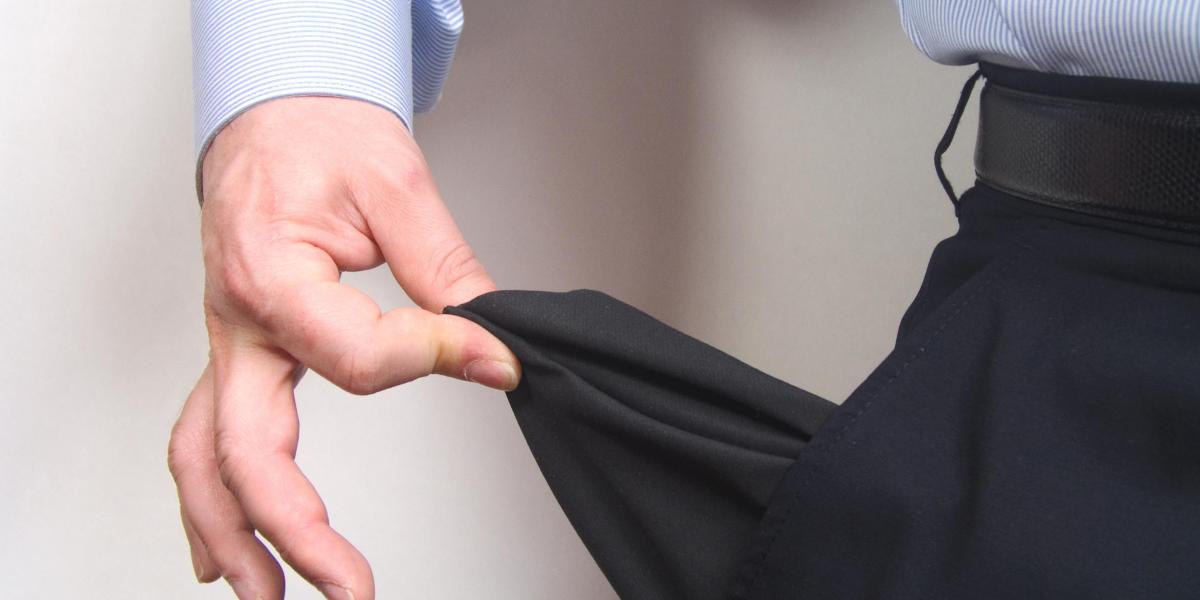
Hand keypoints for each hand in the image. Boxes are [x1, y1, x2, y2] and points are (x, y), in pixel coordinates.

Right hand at [167, 97, 520, 599]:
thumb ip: (444, 271)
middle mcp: (239, 322)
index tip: (495, 357)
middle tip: (349, 586)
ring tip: (273, 599)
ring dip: (236, 536)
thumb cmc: (321, 137)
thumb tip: (492, 342)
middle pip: (246, 446)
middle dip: (294, 528)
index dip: (435, 357)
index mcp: (271, 275)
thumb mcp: (394, 186)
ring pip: (206, 458)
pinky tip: (228, 551)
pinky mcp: (240, 356)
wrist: (277, 117)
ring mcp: (231, 346)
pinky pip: (206, 439)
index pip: (353, 355)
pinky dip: (214, 501)